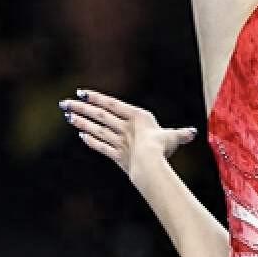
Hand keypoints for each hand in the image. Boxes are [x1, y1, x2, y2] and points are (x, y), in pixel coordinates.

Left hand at [60, 89, 196, 183]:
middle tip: (64, 103)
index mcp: (136, 116)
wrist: (150, 164)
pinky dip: (91, 141)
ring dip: (82, 122)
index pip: (112, 103)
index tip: (82, 93)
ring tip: (69, 116)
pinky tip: (81, 136)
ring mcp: (118, 140)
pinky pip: (101, 146)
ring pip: (96, 129)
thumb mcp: (174, 137)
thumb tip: (193, 133)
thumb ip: (180, 134)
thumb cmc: (163, 146)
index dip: (96, 97)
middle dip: (81, 108)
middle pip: (99, 115)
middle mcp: (124, 126)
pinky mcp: (115, 155)